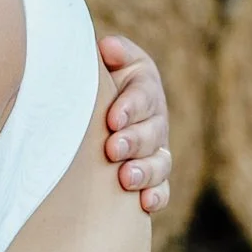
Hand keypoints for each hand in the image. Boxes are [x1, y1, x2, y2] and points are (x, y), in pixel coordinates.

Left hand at [99, 35, 172, 213]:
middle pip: (153, 133)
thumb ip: (113, 53)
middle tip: (113, 148)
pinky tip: (144, 203)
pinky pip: (161, 191)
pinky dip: (156, 197)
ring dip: (144, 171)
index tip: (112, 118)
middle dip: (134, 141)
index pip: (145, 96)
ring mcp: (155, 153)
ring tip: (125, 178)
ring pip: (160, 163)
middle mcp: (155, 123)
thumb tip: (108, 48)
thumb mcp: (108, 62)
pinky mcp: (151, 180)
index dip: (131, 107)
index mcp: (144, 90)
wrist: (89, 113)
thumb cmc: (98, 84)